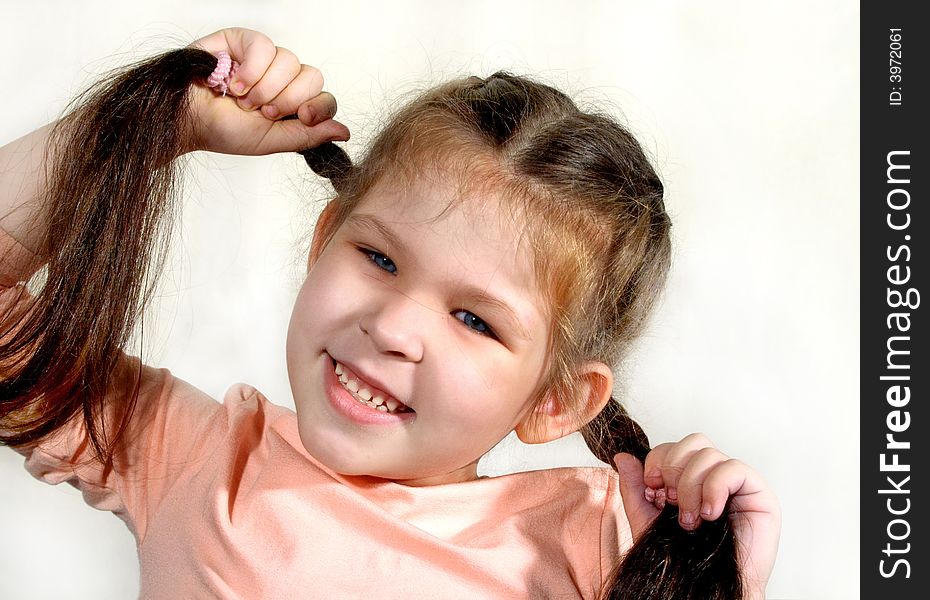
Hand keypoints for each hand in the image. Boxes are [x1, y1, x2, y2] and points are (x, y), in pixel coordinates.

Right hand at [186, 28, 349, 154]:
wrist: (188, 120)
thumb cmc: (223, 131)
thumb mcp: (272, 140)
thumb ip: (308, 135)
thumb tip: (344, 131)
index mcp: (293, 103)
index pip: (325, 97)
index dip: (319, 106)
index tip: (304, 117)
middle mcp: (282, 78)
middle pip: (312, 77)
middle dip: (288, 100)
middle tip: (262, 111)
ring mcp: (265, 58)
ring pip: (290, 61)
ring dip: (265, 88)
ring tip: (243, 99)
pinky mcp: (244, 40)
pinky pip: (265, 46)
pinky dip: (252, 69)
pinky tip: (234, 83)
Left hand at [613, 433, 780, 598]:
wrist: (706, 590)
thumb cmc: (682, 559)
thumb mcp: (647, 519)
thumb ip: (634, 487)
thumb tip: (622, 456)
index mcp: (692, 477)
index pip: (674, 446)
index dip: (658, 462)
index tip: (653, 491)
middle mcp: (716, 475)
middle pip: (694, 441)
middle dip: (673, 468)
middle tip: (671, 502)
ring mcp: (739, 483)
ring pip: (710, 454)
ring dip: (691, 486)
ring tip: (690, 519)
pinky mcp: (760, 494)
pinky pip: (735, 469)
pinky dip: (715, 488)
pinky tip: (709, 514)